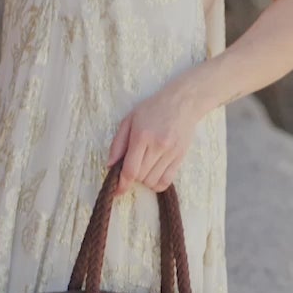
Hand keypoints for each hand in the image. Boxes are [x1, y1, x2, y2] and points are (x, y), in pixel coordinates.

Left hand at [107, 76, 204, 193]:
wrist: (183, 102)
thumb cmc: (153, 108)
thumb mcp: (129, 120)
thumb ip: (118, 143)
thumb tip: (109, 165)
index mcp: (142, 136)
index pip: (130, 169)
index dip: (122, 184)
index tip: (117, 191)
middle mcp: (157, 146)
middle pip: (141, 177)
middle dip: (132, 177)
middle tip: (132, 165)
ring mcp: (171, 153)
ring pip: (152, 181)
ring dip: (144, 180)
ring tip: (144, 166)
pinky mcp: (180, 157)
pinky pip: (166, 181)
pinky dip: (157, 184)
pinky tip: (153, 175)